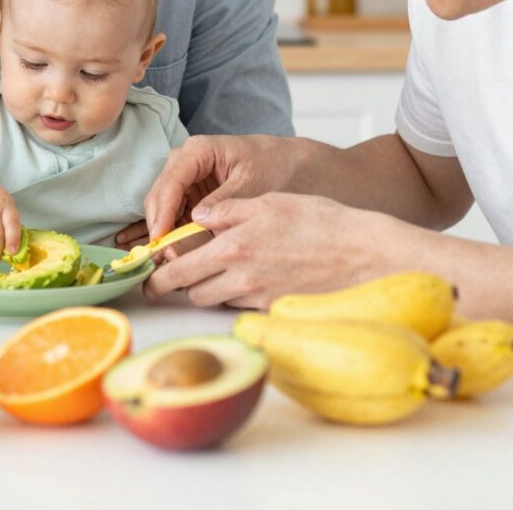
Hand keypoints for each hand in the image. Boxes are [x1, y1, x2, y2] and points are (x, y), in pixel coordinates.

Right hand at [142, 134, 298, 239]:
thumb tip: (196, 221)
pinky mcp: (188, 194)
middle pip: (159, 195)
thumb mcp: (250, 184)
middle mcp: (183, 161)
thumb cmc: (269, 165)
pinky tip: (178, 251)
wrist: (282, 163)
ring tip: (171, 257)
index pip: (172, 182)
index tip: (160, 238)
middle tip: (165, 254)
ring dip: (164, 232)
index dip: (163, 211)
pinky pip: (173, 215)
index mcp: (198, 151)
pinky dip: (173, 232)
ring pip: (161, 208)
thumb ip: (224, 202)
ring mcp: (183, 178)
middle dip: (159, 225)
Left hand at [142, 192, 393, 307]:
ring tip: (213, 273)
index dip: (158, 278)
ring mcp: (258, 298)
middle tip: (168, 282)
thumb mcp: (270, 201)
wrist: (364, 254)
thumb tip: (197, 216)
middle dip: (178, 287)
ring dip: (207, 290)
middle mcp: (241, 277)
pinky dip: (235, 298)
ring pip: (215, 301)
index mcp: (233, 245)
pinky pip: (242, 309)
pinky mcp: (275, 311)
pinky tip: (246, 281)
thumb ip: (228, 210)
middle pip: (192, 292)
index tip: (148, 279)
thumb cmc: (321, 221)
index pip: (180, 269)